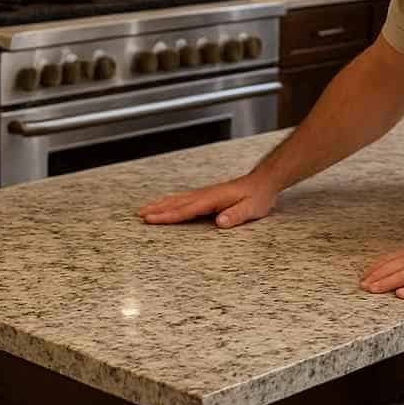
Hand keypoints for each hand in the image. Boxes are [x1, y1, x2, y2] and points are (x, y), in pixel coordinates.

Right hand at [137, 173, 277, 228]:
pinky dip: (171, 201)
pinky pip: (184, 199)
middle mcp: (205, 195)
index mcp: (213, 200)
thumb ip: (235, 216)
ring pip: (178, 199)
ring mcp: (205, 194)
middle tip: (140, 214)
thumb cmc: (257, 197)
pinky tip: (167, 203)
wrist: (263, 182)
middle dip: (158, 209)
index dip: (167, 216)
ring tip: (146, 208)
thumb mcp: (251, 208)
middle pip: (176, 203)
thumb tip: (220, 222)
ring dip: (161, 204)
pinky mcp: (208, 195)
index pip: (186, 210)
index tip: (151, 219)